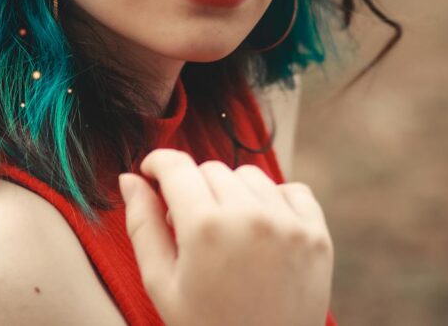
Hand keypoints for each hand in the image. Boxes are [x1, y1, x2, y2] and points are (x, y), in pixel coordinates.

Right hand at [119, 148, 333, 325]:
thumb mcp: (160, 283)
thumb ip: (142, 225)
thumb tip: (130, 178)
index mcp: (205, 228)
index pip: (176, 166)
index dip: (158, 164)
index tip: (153, 173)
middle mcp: (250, 217)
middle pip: (210, 169)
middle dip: (194, 190)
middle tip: (192, 228)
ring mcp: (289, 224)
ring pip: (249, 176)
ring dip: (233, 194)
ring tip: (228, 234)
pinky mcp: (317, 235)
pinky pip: (292, 190)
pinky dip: (275, 202)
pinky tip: (262, 233)